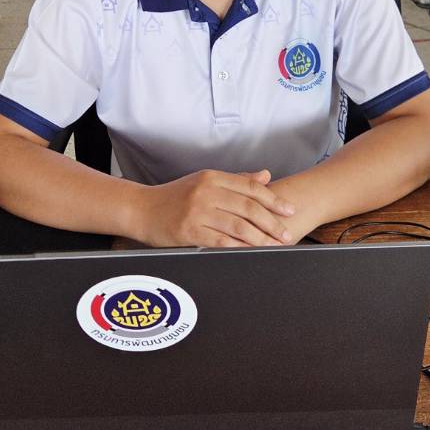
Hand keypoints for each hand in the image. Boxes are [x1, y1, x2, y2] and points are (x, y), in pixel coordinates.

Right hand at [135, 169, 295, 247]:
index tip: (288, 210)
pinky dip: (239, 248)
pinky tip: (251, 253)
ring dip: (260, 238)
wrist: (141, 209)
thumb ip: (235, 180)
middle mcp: (206, 192)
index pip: (250, 187)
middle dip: (272, 223)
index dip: (273, 200)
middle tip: (287, 234)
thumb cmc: (173, 197)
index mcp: (212, 177)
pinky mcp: (189, 230)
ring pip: (238, 226)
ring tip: (274, 246)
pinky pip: (220, 241)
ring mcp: (197, 211)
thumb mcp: (203, 181)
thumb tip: (265, 176)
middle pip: (248, 207)